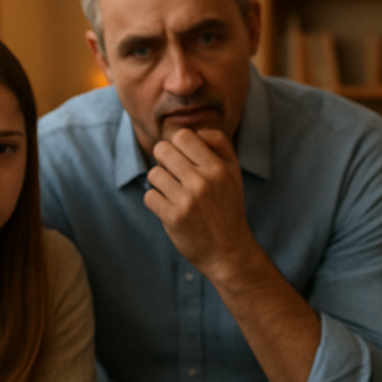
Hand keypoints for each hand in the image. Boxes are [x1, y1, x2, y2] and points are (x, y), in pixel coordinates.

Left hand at [144, 128, 257, 281]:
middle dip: (163, 161)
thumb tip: (195, 130)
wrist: (228, 251)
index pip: (183, 135)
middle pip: (163, 150)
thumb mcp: (233, 172)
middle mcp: (203, 181)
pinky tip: (169, 209)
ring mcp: (188, 200)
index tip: (182, 158)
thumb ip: (218, 144)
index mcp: (218, 167)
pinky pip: (149, 196)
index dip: (177, 145)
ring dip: (159, 183)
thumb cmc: (227, 207)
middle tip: (173, 175)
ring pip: (154, 173)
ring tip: (173, 194)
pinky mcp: (174, 218)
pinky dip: (156, 202)